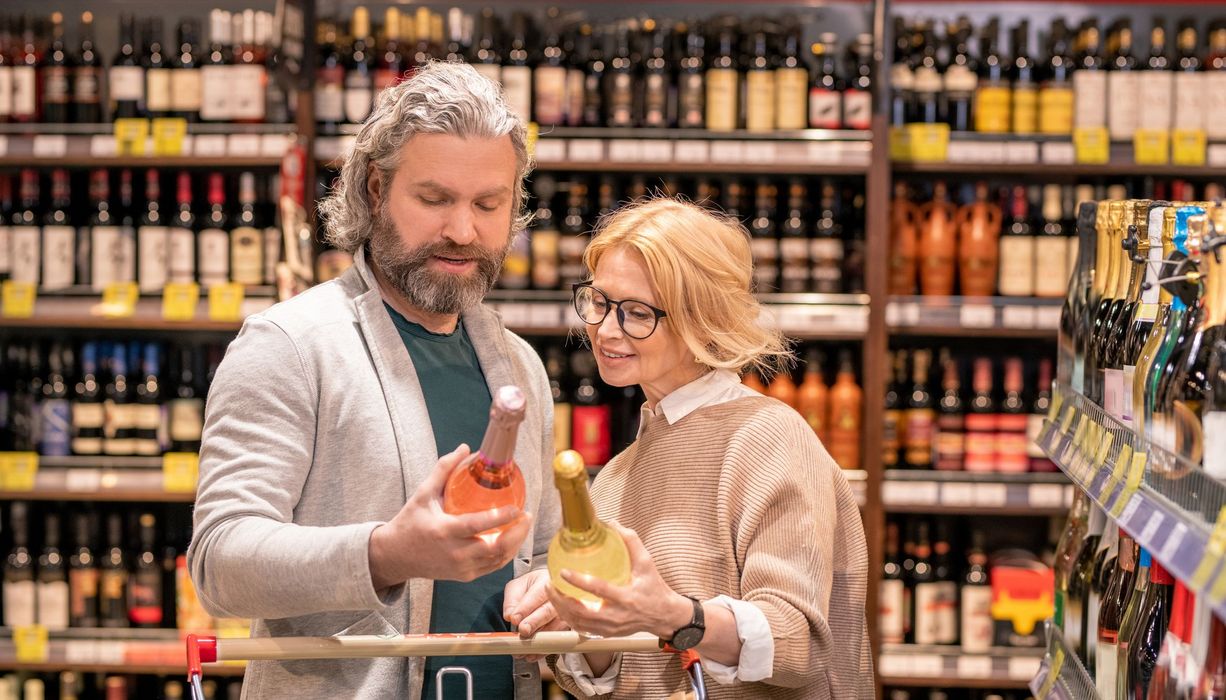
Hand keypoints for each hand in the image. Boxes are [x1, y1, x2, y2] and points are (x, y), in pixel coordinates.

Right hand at [369, 444, 532, 588]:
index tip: (517, 507)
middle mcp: (454, 553)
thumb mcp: (423, 494)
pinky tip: (512, 538)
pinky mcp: (464, 576)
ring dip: (515, 543)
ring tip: (523, 525)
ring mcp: (461, 568)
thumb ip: (444, 470)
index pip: (477, 526)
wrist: (395, 556)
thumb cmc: (410, 522)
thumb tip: (465, 448)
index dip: (500, 518)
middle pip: (495, 548)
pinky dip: (506, 554)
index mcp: (444, 531)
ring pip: (498, 560)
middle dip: (517, 533)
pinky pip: (492, 567)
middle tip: (527, 515)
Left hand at [503, 569, 566, 661]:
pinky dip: (544, 649)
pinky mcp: (567, 627)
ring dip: (539, 639)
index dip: (525, 608)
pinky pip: (557, 639)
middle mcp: (560, 596)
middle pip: (548, 611)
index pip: (537, 595)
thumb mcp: (517, 586)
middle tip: (523, 631)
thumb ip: (512, 600)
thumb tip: (510, 616)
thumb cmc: (531, 587)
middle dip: (534, 623)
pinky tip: (533, 654)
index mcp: (546, 582)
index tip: (514, 619)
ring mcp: (567, 612)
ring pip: (555, 627)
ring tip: (524, 648)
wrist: (547, 588)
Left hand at [547, 524, 691, 639]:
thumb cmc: (654, 588)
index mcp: (627, 597)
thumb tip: (613, 523)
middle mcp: (617, 616)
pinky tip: (560, 606)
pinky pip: (582, 629)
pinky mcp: (607, 634)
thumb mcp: (646, 563)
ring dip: (560, 609)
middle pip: (581, 612)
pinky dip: (568, 618)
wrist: (663, 615)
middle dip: (561, 600)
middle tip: (549, 584)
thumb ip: (631, 542)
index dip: (579, 581)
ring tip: (551, 593)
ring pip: (578, 623)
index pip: (599, 590)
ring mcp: (610, 628)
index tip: (563, 572)